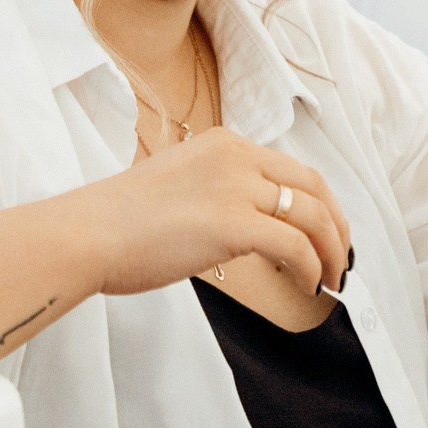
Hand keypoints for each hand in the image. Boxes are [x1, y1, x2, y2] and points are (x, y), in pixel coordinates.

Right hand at [66, 129, 349, 296]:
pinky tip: (307, 285)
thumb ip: (216, 191)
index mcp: (223, 143)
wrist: (86, 234)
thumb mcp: (178, 183)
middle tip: (341, 257)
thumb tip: (248, 226)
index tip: (325, 232)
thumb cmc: (119, 222)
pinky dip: (311, 267)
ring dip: (331, 251)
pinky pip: (295, 246)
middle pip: (313, 186)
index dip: (319, 204)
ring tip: (331, 278)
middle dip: (337, 225)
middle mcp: (236, 156)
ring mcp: (235, 187)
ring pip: (313, 216)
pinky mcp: (233, 224)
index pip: (290, 170)